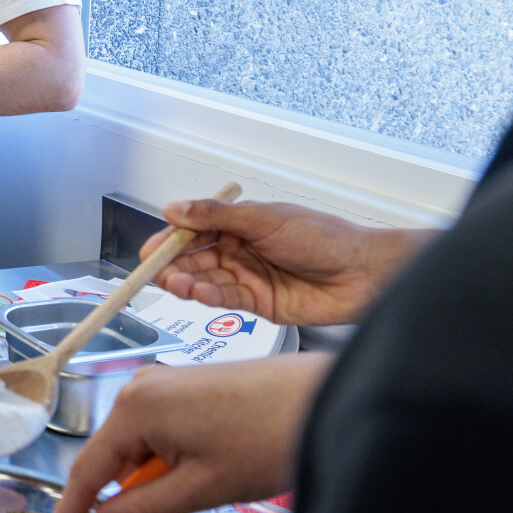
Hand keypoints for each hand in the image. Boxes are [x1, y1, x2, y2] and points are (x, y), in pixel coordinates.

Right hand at [45, 355, 330, 512]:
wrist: (326, 398)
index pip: (85, 469)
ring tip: (190, 497)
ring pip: (138, 443)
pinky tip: (199, 474)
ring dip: (148, 477)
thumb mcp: (200, 489)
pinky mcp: (189, 383)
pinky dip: (167, 459)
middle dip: (113, 495)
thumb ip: (142, 510)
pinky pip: (160, 428)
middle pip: (110, 454)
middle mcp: (141, 386)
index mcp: (135, 407)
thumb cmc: (266, 441)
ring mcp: (166, 380)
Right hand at [147, 197, 428, 325]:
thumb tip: (177, 209)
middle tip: (155, 272)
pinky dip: (209, 297)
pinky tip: (200, 294)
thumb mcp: (264, 219)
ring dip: (187, 282)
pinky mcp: (258, 303)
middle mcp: (241, 250)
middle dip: (173, 265)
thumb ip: (216, 216)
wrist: (363, 274)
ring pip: (206, 280)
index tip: (150, 249)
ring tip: (174, 284)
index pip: (194, 230)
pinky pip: (225, 300)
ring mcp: (248, 277)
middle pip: (195, 258)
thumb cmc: (326, 239)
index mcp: (241, 224)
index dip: (170, 239)